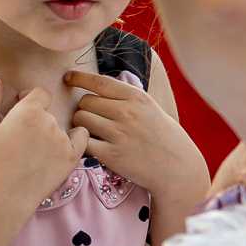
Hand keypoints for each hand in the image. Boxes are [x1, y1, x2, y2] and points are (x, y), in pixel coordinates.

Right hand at [0, 79, 88, 204]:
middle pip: (48, 112)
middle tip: (22, 135)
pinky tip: (61, 146)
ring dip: (50, 131)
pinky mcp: (72, 157)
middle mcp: (50, 121)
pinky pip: (81, 138)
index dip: (29, 98)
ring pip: (60, 126)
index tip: (20, 108)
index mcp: (29, 111)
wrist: (5, 195)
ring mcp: (63, 139)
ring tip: (34, 149)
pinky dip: (74, 138)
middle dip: (36, 117)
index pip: (39, 93)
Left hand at [66, 71, 205, 193]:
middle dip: (83, 107)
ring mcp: (118, 134)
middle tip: (91, 116)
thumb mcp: (151, 108)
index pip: (99, 81)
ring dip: (80, 124)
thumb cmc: (164, 137)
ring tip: (90, 131)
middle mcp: (127, 113)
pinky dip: (82, 143)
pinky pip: (83, 143)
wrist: (177, 168)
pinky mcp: (111, 155)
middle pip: (85, 101)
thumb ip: (127, 97)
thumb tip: (98, 86)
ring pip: (80, 119)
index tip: (69, 77)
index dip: (79, 77)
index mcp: (137, 98)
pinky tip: (91, 145)